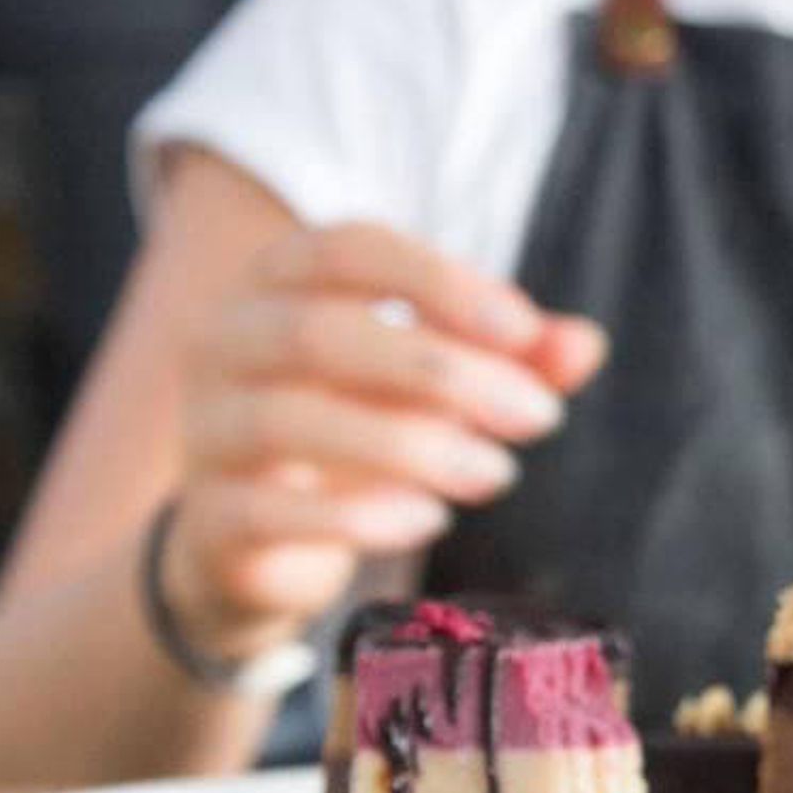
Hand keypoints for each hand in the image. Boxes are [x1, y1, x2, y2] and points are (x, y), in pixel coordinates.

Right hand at [164, 223, 606, 659]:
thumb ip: (514, 360)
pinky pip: (265, 511)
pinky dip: (354, 516)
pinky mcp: (208, 522)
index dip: (437, 280)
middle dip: (442, 371)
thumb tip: (586, 344)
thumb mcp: (441, 386)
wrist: (254, 545)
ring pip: (291, 420)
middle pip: (319, 332)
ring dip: (410, 445)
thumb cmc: (360, 429)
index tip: (524, 330)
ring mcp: (206, 432)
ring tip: (497, 475)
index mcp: (280, 284)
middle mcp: (225, 343)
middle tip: (539, 418)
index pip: (346, 248)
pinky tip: (428, 520)